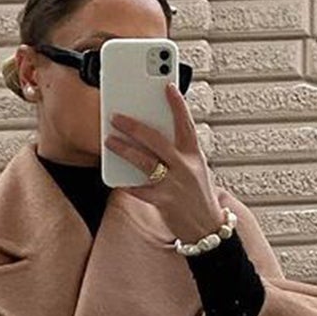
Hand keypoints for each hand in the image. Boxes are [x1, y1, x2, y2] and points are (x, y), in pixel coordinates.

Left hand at [105, 83, 223, 245]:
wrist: (207, 228)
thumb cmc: (197, 195)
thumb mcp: (195, 168)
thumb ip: (179, 151)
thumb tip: (155, 134)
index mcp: (194, 154)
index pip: (185, 124)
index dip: (177, 104)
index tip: (167, 86)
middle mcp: (185, 166)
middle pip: (156, 140)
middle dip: (134, 126)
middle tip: (116, 116)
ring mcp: (174, 185)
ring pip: (145, 162)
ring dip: (124, 150)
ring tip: (109, 141)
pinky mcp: (164, 202)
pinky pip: (140, 189)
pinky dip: (127, 183)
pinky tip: (116, 177)